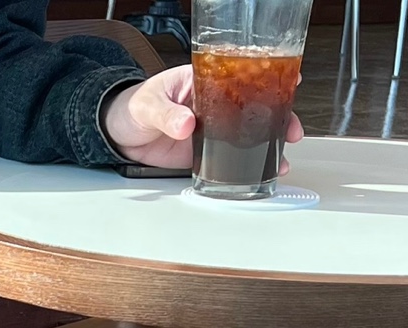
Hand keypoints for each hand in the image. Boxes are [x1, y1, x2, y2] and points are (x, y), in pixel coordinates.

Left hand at [101, 65, 304, 169]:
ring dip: (265, 145)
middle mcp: (213, 104)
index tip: (289, 80)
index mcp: (204, 81)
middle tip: (292, 129)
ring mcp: (209, 129)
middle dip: (277, 117)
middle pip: (253, 107)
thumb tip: (186, 123)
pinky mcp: (200, 152)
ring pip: (244, 134)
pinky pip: (225, 158)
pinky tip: (257, 172)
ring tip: (281, 158)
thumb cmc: (132, 107)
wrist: (116, 134)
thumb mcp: (148, 104)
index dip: (268, 77)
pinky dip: (241, 166)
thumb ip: (166, 114)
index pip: (242, 75)